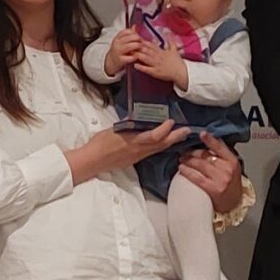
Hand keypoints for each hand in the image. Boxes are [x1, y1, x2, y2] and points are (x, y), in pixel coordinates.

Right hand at [67, 121, 188, 183]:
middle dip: (175, 137)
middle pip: (161, 144)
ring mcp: (138, 156)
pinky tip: (164, 143)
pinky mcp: (135, 159)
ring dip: (171, 142)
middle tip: (187, 130)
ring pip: (159, 149)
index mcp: (132, 141)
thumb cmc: (99, 144)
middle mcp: (138, 150)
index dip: (164, 129)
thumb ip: (127, 125)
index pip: (154, 136)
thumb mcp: (113, 130)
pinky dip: (161, 146)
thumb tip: (136, 119)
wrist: (92, 161)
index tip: (171, 121)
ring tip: (180, 135)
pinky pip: (152, 152)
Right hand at [103, 27, 143, 75]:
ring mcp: (118, 52)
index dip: (134, 33)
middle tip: (142, 42)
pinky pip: (131, 57)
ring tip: (141, 48)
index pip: (127, 31)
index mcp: (117, 38)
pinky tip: (137, 56)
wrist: (111, 62)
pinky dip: (136, 56)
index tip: (138, 36)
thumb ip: (129, 34)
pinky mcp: (121, 60)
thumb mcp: (121, 41)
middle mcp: (117, 44)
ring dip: (138, 46)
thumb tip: (135, 26)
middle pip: (130, 38)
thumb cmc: (118, 50)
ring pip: (131, 46)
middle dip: (138, 39)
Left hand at [130, 40, 189, 87]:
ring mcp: (157, 65)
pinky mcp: (156, 72)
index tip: (135, 39)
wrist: (181, 72)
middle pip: (146, 50)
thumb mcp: (174, 51)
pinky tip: (135, 65)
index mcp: (161, 51)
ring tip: (131, 53)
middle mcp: (158, 57)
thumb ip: (171, 43)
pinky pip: (148, 69)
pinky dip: (141, 67)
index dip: (142, 41)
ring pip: (146, 58)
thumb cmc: (177, 62)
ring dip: (138, 55)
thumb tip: (170, 35)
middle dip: (138, 47)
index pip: (150, 45)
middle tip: (129, 44)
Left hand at [177, 132, 245, 213]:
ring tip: (182, 158)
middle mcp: (227, 169)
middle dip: (193, 152)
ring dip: (188, 160)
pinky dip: (187, 172)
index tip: (202, 133)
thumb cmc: (231, 183)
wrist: (234, 203)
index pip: (220, 147)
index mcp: (232, 161)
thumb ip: (223, 154)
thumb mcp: (232, 166)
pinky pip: (196, 177)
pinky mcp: (212, 189)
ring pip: (200, 164)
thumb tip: (211, 139)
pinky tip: (182, 168)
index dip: (210, 140)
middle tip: (184, 150)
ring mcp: (220, 179)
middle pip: (206, 155)